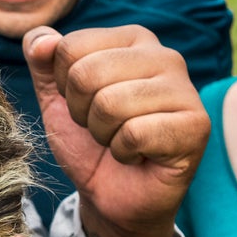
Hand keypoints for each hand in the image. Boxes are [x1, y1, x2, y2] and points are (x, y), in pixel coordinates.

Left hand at [25, 25, 208, 236]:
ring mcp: (185, 89)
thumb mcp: (55, 99)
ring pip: (110, 104)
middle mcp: (165, 55)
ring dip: (103, 134)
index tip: (86, 106)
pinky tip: (139, 155)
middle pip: (86, 74)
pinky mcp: (196, 126)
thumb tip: (41, 40)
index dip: (64, 88)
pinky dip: (124, 152)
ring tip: (120, 140)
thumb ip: (43, 61)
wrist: (113, 197)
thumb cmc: (89, 143)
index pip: (71, 47)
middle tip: (104, 128)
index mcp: (133, 39)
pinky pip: (134, 133)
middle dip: (82, 113)